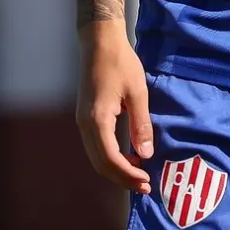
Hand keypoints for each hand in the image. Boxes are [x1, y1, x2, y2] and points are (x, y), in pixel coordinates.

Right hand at [75, 20, 154, 192]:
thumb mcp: (137, 92)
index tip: (146, 182)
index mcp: (97, 121)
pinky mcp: (86, 118)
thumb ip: (141, 124)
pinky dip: (111, 156)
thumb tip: (146, 155)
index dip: (128, 175)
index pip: (110, 159)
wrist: (100, 43)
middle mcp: (85, 126)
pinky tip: (128, 156)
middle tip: (144, 186)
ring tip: (139, 175)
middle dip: (122, 178)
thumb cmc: (121, 63)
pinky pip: (96, 146)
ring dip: (116, 169)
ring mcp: (82, 122)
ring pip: (96, 157)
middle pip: (100, 164)